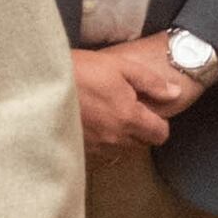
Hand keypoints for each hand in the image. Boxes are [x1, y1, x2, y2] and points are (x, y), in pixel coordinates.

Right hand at [69, 40, 183, 151]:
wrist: (43, 81)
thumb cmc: (82, 70)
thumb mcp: (121, 67)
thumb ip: (152, 82)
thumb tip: (174, 93)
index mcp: (129, 118)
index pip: (160, 135)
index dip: (160, 123)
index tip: (150, 109)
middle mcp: (115, 138)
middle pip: (142, 144)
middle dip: (142, 130)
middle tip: (129, 108)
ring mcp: (96, 146)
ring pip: (121, 150)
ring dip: (122, 136)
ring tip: (110, 114)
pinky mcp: (80, 148)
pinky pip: (101, 151)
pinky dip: (103, 140)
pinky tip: (94, 122)